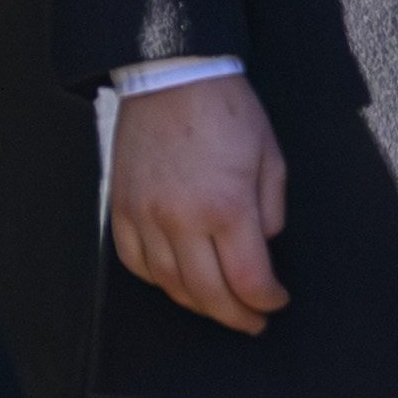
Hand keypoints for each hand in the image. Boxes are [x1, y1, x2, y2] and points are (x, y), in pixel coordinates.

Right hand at [101, 70, 290, 331]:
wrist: (173, 75)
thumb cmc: (228, 111)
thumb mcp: (271, 157)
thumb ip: (271, 211)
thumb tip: (263, 246)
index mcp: (227, 206)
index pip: (248, 280)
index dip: (266, 301)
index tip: (276, 302)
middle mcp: (182, 219)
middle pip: (209, 294)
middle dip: (236, 316)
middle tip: (252, 323)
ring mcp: (146, 216)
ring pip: (170, 285)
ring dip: (198, 305)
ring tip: (219, 306)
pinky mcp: (122, 208)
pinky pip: (135, 263)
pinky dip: (158, 281)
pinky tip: (177, 281)